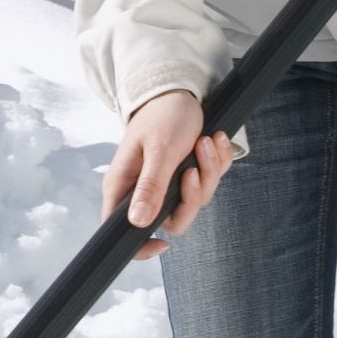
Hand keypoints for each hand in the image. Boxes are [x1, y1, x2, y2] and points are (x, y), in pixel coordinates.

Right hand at [101, 90, 236, 259]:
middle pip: (173, 220)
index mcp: (125, 186)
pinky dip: (216, 162)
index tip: (164, 244)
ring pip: (196, 200)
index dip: (140, 246)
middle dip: (193, 194)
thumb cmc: (161, 116)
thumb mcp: (159, 150)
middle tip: (194, 167)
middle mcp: (144, 190)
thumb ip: (150, 187)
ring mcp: (167, 183)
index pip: (120, 229)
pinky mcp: (186, 174)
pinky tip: (213, 140)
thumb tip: (137, 222)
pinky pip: (209, 182)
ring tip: (205, 141)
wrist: (179, 91)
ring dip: (208, 170)